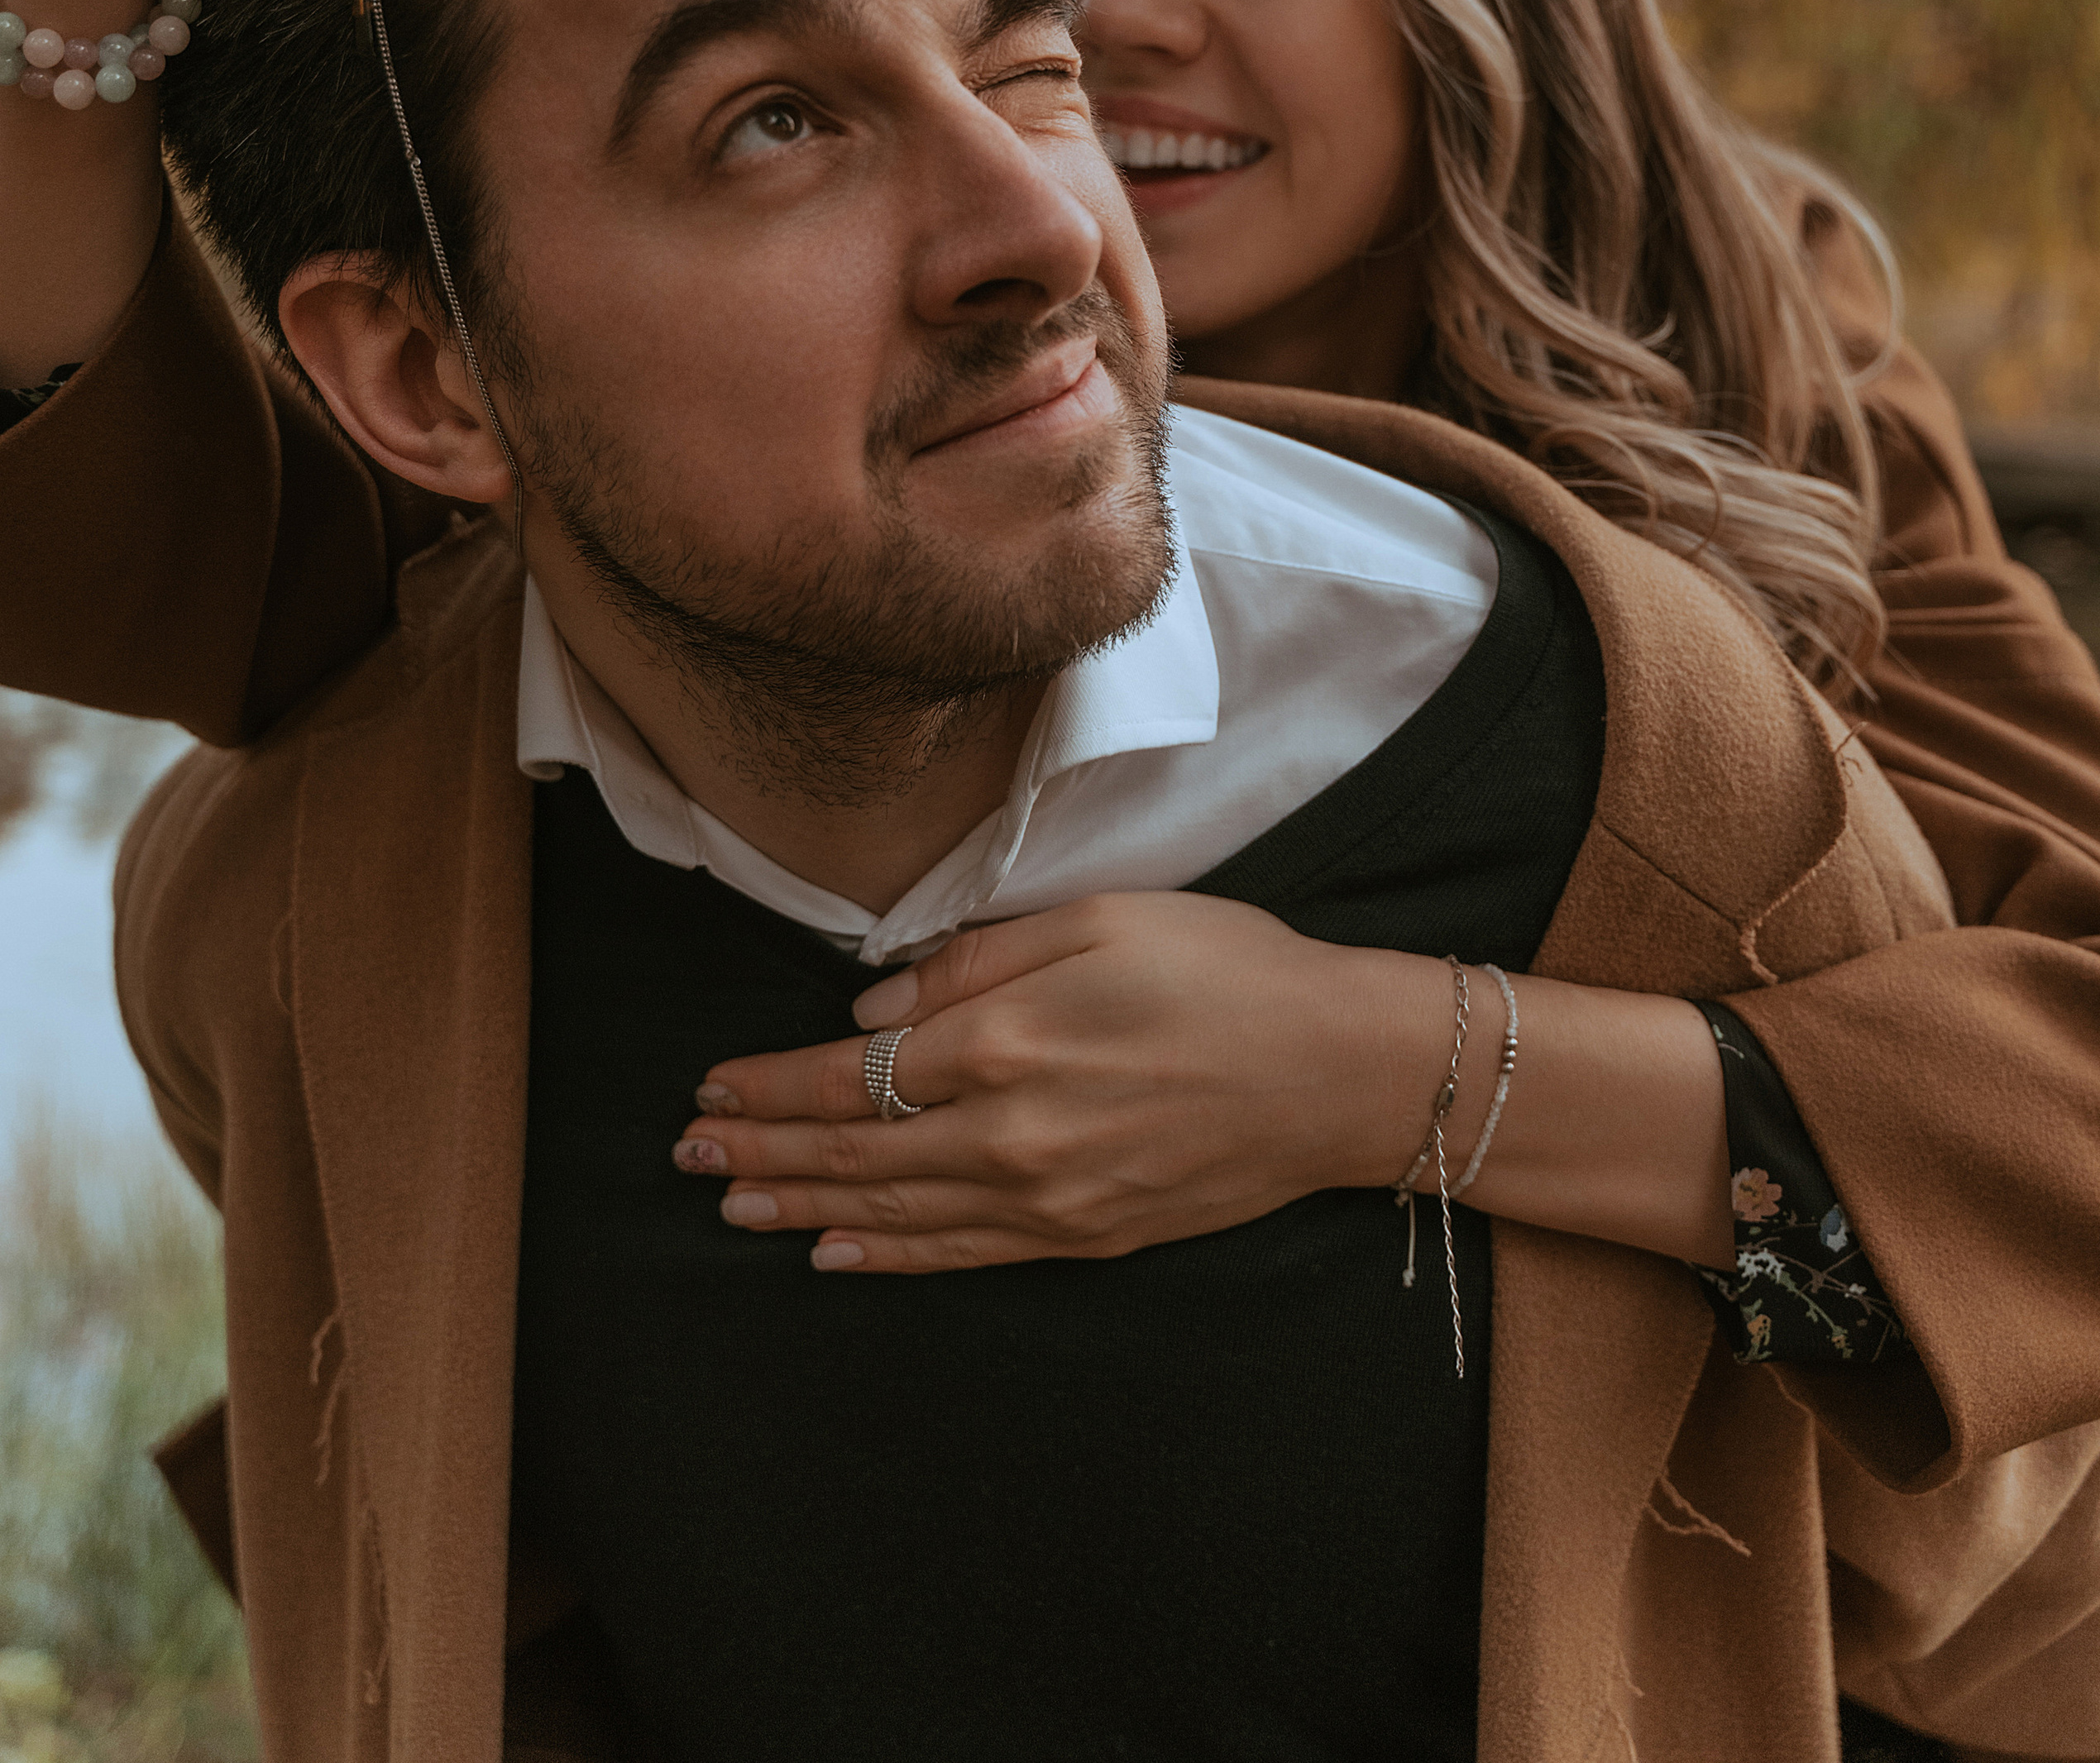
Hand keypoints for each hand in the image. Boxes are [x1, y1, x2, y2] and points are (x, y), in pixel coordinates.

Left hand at [670, 893, 1449, 1274]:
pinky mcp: (1084, 1236)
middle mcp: (1012, 1136)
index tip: (709, 1089)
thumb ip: (975, 960)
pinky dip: (888, 1255)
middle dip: (764, 1152)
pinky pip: (960, 1254)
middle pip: (857, 1151)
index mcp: (1007, 1043)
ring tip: (734, 1205)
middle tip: (687, 1157)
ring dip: (805, 1206)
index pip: (853, 1075)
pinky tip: (836, 1252)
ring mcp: (1048, 1200)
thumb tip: (872, 1009)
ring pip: (894, 1212)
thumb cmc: (1224, 970)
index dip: (771, 1086)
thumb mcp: (1099, 920)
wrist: (1336, 1070)